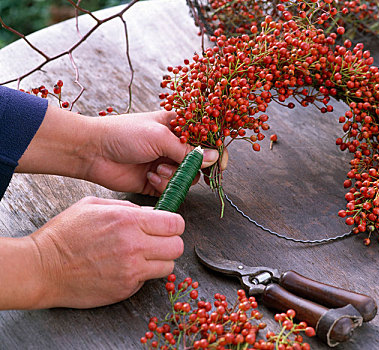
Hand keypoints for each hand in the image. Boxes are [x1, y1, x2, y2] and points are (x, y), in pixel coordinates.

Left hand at [17, 106, 227, 194]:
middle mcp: (173, 146)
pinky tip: (148, 176)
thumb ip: (188, 150)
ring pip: (187, 178)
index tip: (221, 164)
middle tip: (184, 169)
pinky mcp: (156, 181)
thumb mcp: (160, 137)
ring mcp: (165, 164)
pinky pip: (172, 188)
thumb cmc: (124, 134)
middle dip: (193, 168)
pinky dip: (163, 185)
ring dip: (175, 177)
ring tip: (157, 170)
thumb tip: (214, 157)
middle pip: (200, 162)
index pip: (205, 138)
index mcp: (177, 128)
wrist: (93, 152)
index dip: (216, 150)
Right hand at [19, 197, 184, 308]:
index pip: (175, 223)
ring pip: (169, 266)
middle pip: (177, 246)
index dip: (173, 224)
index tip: (168, 226)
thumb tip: (150, 213)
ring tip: (144, 256)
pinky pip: (148, 280)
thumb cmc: (63, 235)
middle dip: (171, 242)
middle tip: (158, 241)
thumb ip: (127, 207)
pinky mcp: (125, 288)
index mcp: (127, 220)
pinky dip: (143, 275)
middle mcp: (133, 245)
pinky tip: (126, 268)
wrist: (41, 268)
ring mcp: (130, 270)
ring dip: (160, 260)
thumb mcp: (92, 205)